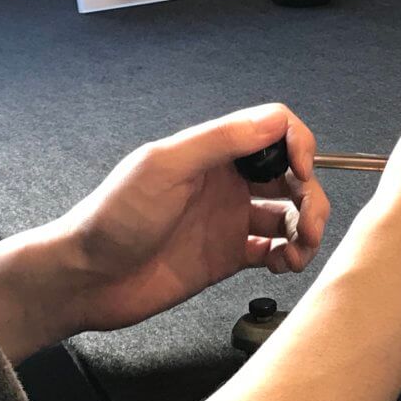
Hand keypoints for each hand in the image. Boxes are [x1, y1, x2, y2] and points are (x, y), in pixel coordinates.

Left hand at [59, 104, 329, 331]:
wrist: (88, 279)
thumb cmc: (113, 219)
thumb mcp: (164, 167)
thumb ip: (221, 141)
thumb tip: (275, 121)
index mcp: (213, 153)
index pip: (276, 132)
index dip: (299, 147)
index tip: (303, 173)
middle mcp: (228, 182)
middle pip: (292, 176)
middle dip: (312, 198)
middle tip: (310, 227)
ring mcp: (231, 219)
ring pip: (291, 215)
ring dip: (306, 230)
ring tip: (298, 252)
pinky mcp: (230, 256)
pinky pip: (275, 250)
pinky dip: (289, 256)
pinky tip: (282, 265)